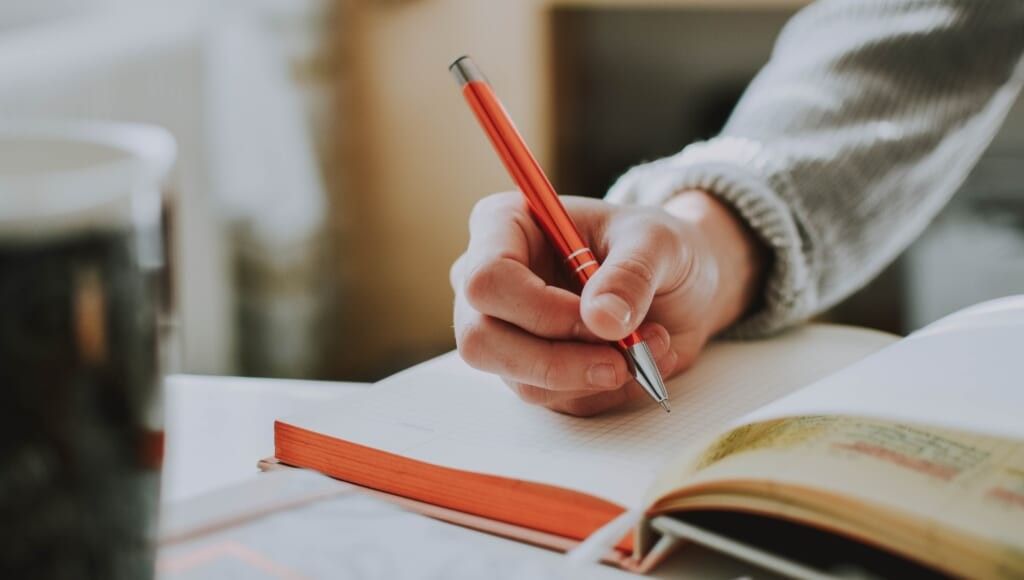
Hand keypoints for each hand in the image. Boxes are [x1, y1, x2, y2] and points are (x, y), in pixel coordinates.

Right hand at [450, 190, 764, 415]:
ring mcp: (504, 331)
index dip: (539, 309)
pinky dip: (603, 389)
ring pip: (520, 379)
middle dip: (558, 360)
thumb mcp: (659, 242)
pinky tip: (637, 359)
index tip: (600, 318)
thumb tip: (602, 320)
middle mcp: (490, 282)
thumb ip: (631, 274)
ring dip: (593, 375)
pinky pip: (554, 399)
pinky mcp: (529, 371)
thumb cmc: (656, 247)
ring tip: (650, 344)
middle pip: (481, 340)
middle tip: (622, 359)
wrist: (678, 283)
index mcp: (504, 226)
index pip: (486, 279)